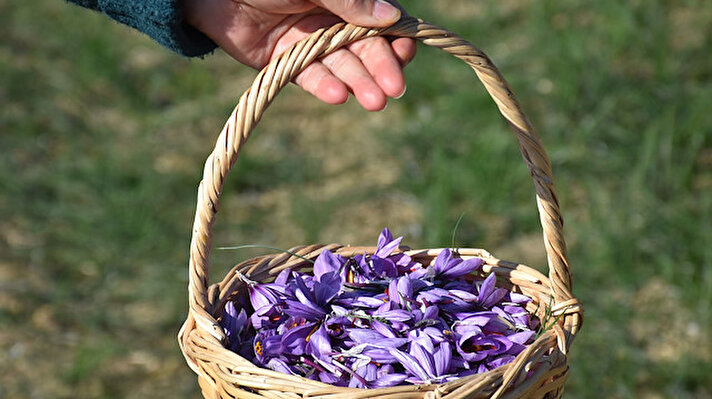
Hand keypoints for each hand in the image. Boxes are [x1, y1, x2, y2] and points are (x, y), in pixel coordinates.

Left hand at [184, 0, 415, 110]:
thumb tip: (392, 17)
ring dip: (358, 82)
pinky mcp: (284, 61)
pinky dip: (324, 85)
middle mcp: (329, 17)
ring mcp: (307, 40)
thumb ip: (349, 0)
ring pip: (339, 64)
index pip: (379, 19)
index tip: (406, 53)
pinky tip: (339, 95)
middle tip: (394, 90)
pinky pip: (308, 75)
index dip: (396, 37)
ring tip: (374, 101)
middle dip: (380, 67)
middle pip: (363, 46)